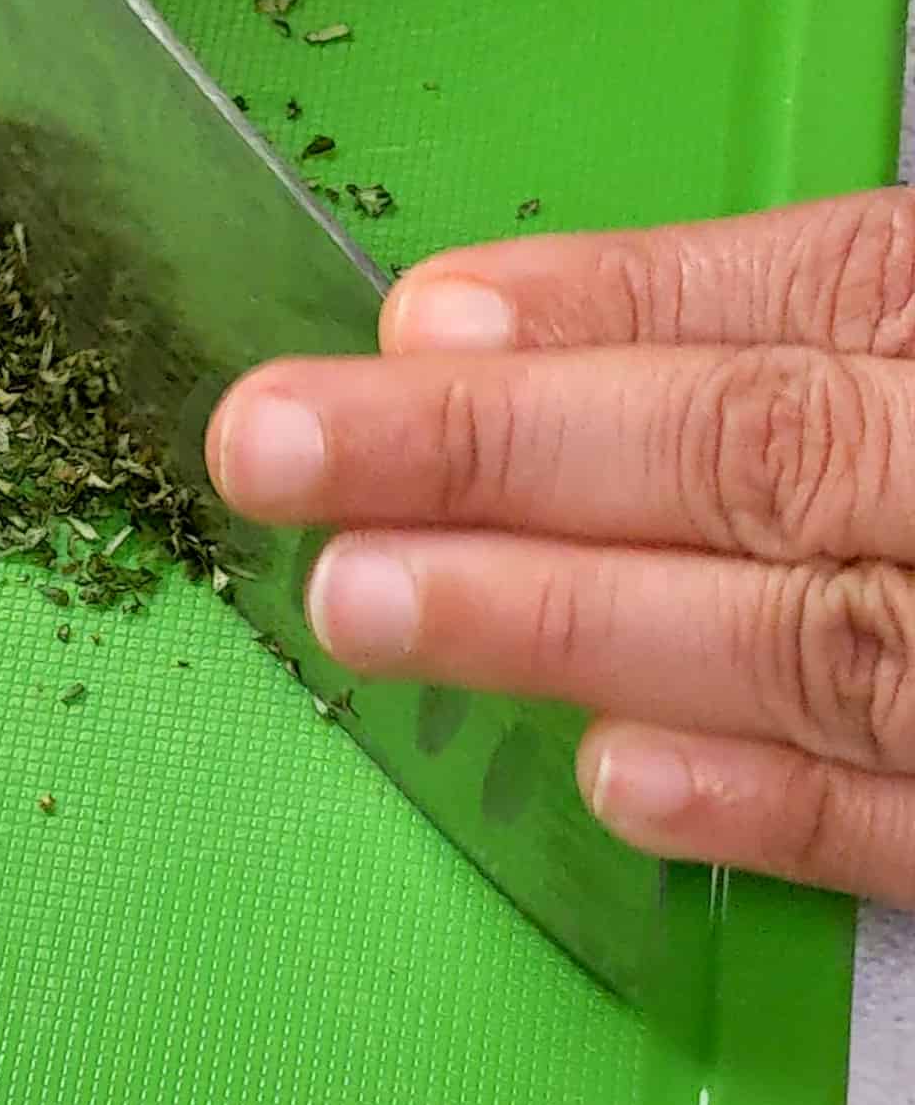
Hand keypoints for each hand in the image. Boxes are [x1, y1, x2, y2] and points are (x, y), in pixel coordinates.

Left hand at [207, 189, 914, 905]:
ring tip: (367, 604)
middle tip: (286, 452)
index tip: (408, 322)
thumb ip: (790, 296)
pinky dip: (775, 808)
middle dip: (503, 455)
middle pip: (764, 458)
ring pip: (819, 645)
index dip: (596, 312)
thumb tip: (483, 314)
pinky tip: (607, 776)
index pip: (809, 302)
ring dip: (570, 625)